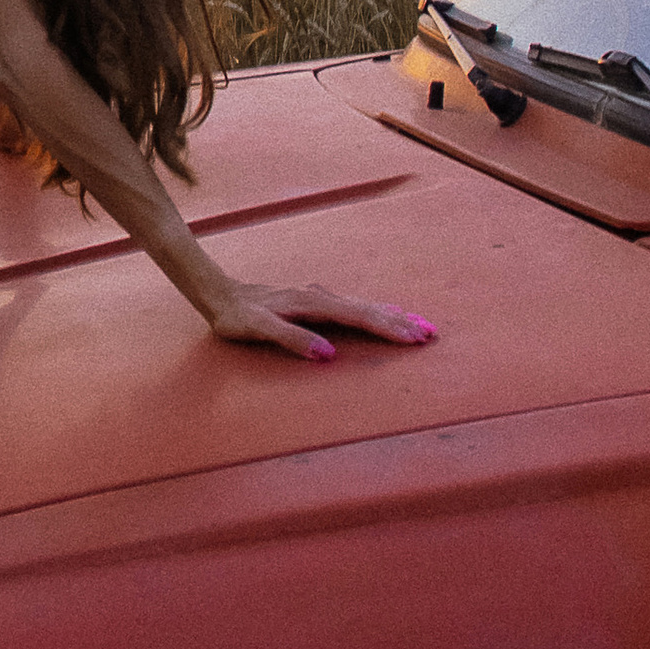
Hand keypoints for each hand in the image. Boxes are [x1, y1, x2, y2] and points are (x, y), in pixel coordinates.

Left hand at [205, 283, 439, 363]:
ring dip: (392, 315)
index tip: (413, 338)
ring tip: (420, 324)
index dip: (387, 328)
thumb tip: (328, 354)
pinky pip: (354, 306)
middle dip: (400, 322)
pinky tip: (386, 311)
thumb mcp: (258, 330)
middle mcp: (320, 297)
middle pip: (367, 309)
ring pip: (364, 305)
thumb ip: (292, 340)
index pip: (358, 317)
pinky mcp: (315, 301)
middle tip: (430, 335)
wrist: (219, 294)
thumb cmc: (236, 317)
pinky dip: (375, 310)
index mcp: (312, 304)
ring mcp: (319, 297)